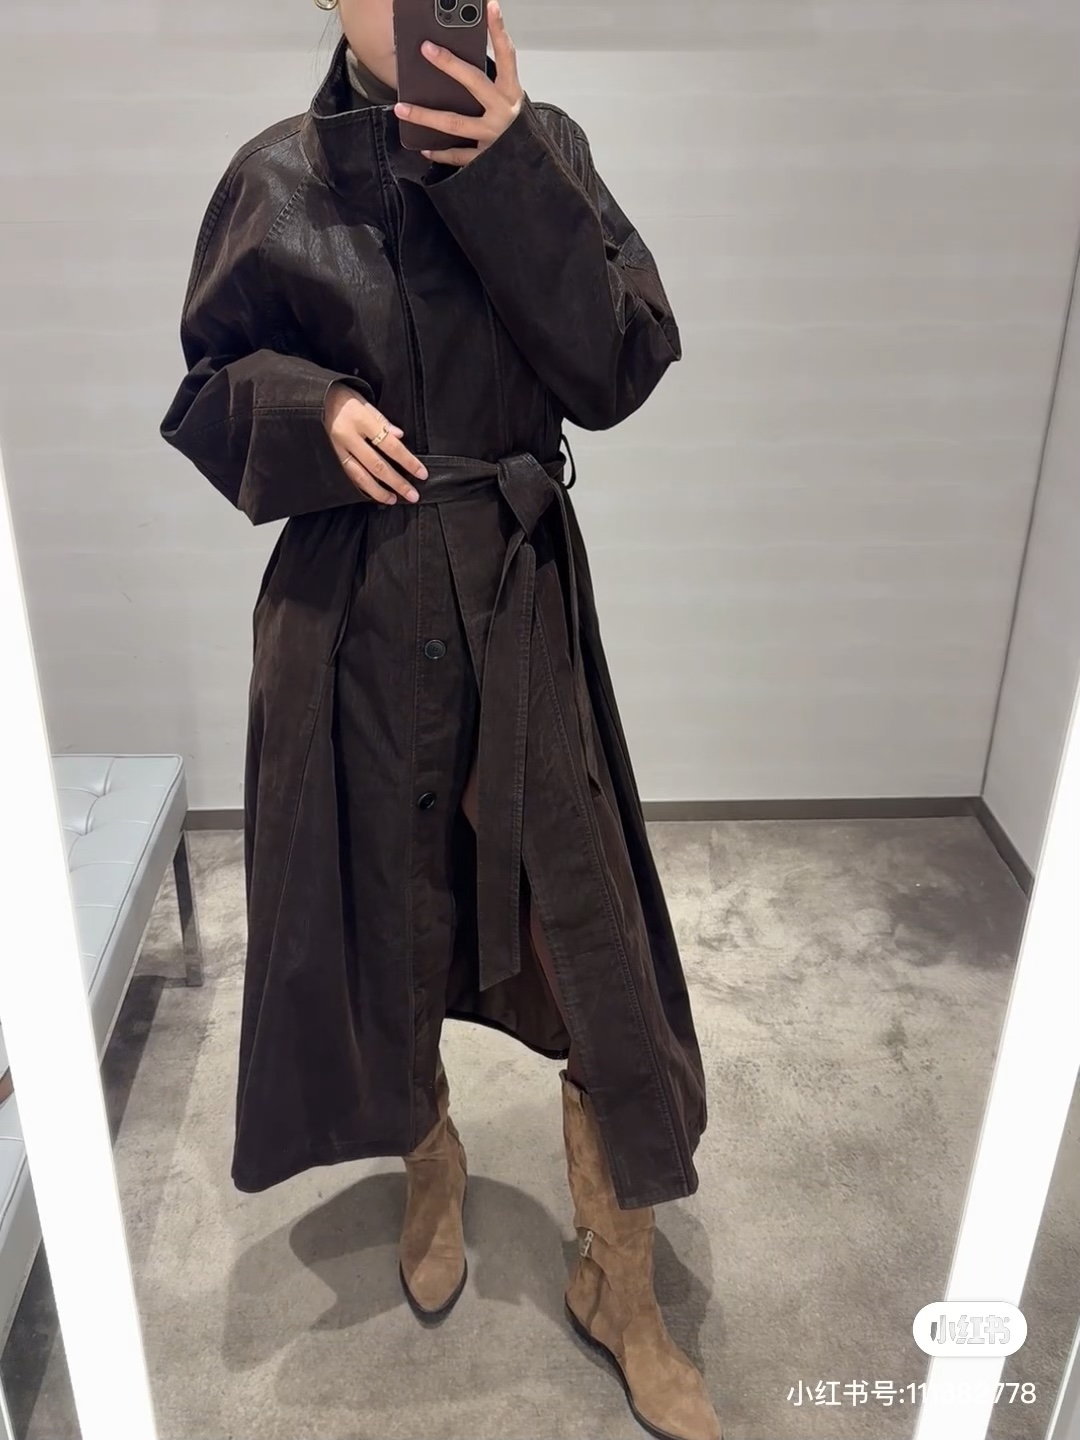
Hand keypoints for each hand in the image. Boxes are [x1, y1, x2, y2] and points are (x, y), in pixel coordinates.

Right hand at [323, 385, 426, 504]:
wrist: (310, 398)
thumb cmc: (340, 397)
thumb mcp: (363, 401)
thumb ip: (381, 420)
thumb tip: (400, 436)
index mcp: (361, 420)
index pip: (390, 445)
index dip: (407, 461)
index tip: (421, 473)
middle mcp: (348, 437)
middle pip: (377, 465)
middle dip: (397, 482)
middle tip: (412, 495)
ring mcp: (336, 449)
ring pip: (360, 476)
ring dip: (379, 491)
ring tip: (394, 499)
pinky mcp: (329, 457)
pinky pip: (347, 476)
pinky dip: (361, 487)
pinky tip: (372, 494)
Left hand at [393, 0, 522, 167]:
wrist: (531, 162)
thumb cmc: (514, 125)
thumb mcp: (506, 97)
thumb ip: (488, 80)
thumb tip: (455, 58)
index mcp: (511, 91)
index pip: (506, 55)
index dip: (499, 31)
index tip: (491, 6)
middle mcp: (504, 111)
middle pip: (474, 83)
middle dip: (449, 64)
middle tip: (426, 48)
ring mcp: (494, 136)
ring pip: (456, 123)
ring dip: (425, 116)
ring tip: (401, 108)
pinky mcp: (485, 158)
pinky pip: (458, 155)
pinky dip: (440, 153)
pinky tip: (424, 148)